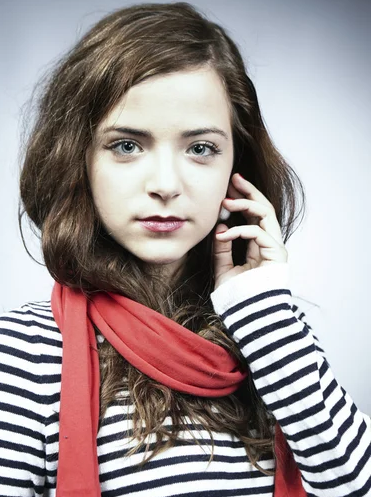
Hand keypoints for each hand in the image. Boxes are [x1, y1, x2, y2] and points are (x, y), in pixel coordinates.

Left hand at [213, 173, 287, 289]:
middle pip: (264, 208)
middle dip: (249, 191)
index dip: (243, 199)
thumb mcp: (223, 270)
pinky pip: (259, 233)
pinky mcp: (277, 255)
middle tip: (234, 179)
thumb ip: (222, 250)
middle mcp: (270, 244)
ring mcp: (275, 248)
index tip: (229, 187)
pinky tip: (226, 233)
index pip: (253, 215)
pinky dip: (241, 230)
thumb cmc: (237, 297)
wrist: (249, 317)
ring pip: (266, 214)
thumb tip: (220, 229)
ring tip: (226, 201)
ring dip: (246, 204)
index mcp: (259, 246)